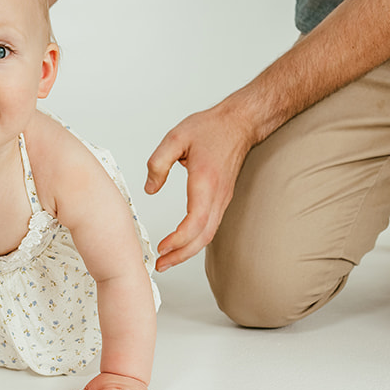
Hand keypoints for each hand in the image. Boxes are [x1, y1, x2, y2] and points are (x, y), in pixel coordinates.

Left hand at [144, 96, 255, 270]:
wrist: (239, 123)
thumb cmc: (210, 128)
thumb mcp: (176, 137)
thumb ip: (158, 162)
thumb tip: (150, 189)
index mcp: (206, 181)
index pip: (196, 221)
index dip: (179, 240)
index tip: (162, 247)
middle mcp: (217, 195)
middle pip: (203, 237)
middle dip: (181, 255)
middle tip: (160, 265)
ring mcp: (222, 199)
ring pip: (208, 235)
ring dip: (188, 251)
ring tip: (167, 260)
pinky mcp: (221, 199)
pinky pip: (210, 227)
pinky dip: (195, 240)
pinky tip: (181, 244)